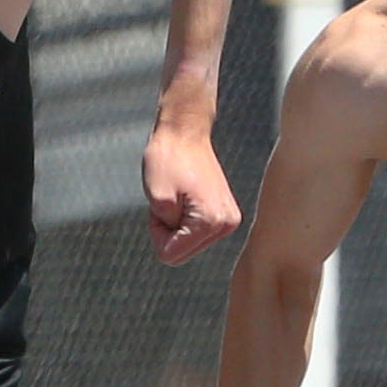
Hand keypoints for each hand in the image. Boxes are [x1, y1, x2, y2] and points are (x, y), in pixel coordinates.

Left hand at [142, 119, 239, 264]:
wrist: (185, 132)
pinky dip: (183, 220)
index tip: (162, 205)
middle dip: (167, 231)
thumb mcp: (158, 200)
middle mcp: (226, 224)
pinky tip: (185, 197)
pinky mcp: (225, 214)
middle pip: (180, 253)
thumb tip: (177, 250)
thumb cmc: (168, 160)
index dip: (157, 232)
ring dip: (175, 225)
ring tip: (177, 196)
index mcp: (211, 222)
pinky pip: (194, 233)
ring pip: (187, 244)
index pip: (170, 254)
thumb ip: (166, 234)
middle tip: (170, 199)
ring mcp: (229, 220)